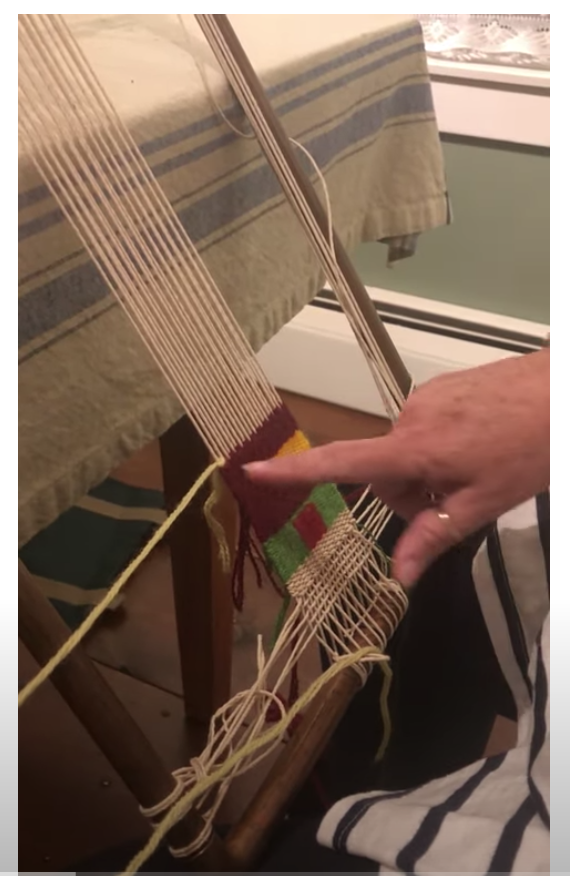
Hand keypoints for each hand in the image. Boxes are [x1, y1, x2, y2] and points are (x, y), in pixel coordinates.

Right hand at [245, 350, 549, 586]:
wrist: (563, 390)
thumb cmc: (532, 445)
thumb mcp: (484, 502)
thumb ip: (435, 536)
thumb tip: (399, 575)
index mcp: (416, 448)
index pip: (342, 463)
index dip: (295, 471)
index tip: (252, 470)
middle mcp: (411, 416)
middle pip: (384, 470)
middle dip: (410, 493)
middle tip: (456, 499)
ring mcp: (426, 397)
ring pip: (406, 451)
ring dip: (427, 470)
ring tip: (473, 468)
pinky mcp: (440, 386)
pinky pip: (422, 427)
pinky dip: (439, 446)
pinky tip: (475, 445)